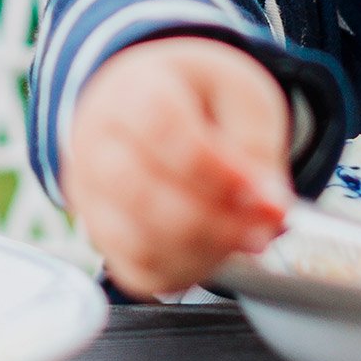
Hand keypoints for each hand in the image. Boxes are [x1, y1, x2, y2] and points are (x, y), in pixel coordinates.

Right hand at [60, 37, 293, 299]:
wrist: (156, 103)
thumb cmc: (200, 100)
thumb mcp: (242, 97)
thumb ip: (256, 146)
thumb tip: (270, 206)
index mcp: (131, 89)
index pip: (162, 129)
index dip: (218, 169)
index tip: (268, 193)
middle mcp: (94, 142)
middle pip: (140, 192)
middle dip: (214, 219)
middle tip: (267, 224)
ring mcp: (90, 194)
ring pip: (137, 240)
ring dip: (204, 249)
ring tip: (250, 237)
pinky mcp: (100, 235)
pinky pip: (136, 271)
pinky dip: (185, 271)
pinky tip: (220, 250)